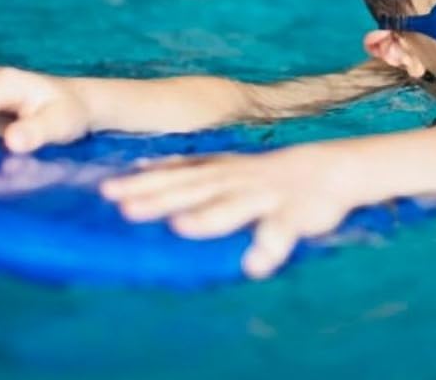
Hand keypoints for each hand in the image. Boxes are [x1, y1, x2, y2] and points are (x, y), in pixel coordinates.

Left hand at [100, 145, 356, 278]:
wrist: (329, 169)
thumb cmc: (268, 176)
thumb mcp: (226, 168)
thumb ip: (188, 170)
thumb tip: (141, 167)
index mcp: (221, 172)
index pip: (176, 176)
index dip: (143, 182)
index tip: (105, 189)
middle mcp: (237, 181)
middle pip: (194, 190)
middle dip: (160, 199)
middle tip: (125, 208)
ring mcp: (266, 197)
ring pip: (233, 207)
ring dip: (209, 217)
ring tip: (182, 227)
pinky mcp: (296, 215)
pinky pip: (282, 232)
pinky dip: (271, 247)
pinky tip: (255, 266)